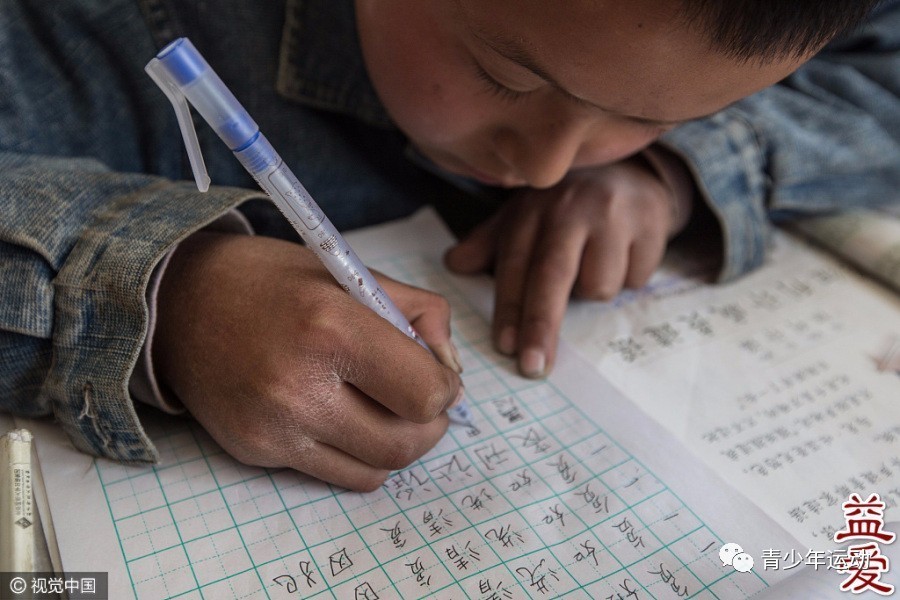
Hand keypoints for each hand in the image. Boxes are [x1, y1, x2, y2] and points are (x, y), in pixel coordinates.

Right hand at [153, 231, 462, 490]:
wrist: (178, 302)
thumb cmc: (271, 281)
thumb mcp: (349, 272)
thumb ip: (416, 312)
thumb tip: (450, 368)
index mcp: (332, 327)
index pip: (425, 392)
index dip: (445, 387)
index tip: (438, 374)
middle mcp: (301, 386)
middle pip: (406, 443)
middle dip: (431, 425)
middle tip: (423, 401)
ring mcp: (275, 427)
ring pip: (376, 470)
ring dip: (397, 445)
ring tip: (387, 411)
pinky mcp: (256, 451)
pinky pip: (334, 474)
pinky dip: (355, 454)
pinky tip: (343, 418)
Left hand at [445, 156, 692, 377]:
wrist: (629, 171)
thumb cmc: (565, 207)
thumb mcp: (522, 216)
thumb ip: (488, 243)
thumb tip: (454, 264)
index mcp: (531, 208)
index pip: (515, 265)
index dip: (508, 308)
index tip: (505, 346)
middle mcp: (569, 207)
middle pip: (552, 276)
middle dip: (541, 326)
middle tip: (533, 366)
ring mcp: (613, 213)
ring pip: (599, 285)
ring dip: (595, 291)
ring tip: (595, 264)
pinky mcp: (652, 221)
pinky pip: (635, 278)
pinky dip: (629, 278)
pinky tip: (624, 254)